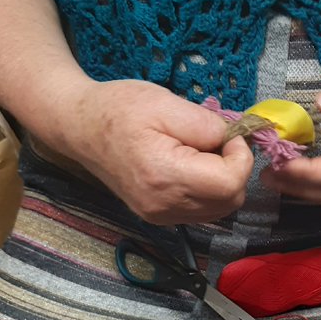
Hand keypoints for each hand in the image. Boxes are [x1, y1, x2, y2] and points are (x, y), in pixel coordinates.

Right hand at [54, 75, 252, 224]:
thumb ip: (206, 124)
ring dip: (223, 181)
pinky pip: (202, 210)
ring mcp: (160, 215)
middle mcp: (163, 205)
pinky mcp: (159, 216)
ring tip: (201, 152)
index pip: (229, 184)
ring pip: (220, 209)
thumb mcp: (166, 103)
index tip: (228, 135)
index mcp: (164, 175)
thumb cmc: (118, 109)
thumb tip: (233, 139)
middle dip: (234, 169)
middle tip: (216, 141)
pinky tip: (192, 166)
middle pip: (229, 201)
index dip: (240, 157)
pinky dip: (208, 190)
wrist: (80, 128)